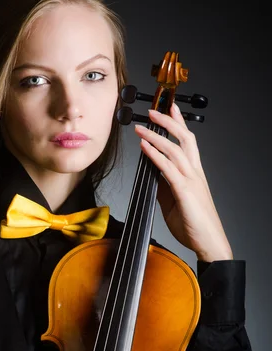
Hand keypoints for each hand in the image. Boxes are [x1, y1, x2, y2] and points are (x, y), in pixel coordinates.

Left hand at [134, 102, 232, 261]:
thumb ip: (164, 185)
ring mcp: (191, 181)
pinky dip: (155, 155)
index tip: (170, 108)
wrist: (209, 243)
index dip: (179, 123)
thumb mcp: (174, 201)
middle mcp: (195, 173)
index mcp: (194, 174)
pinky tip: (145, 147)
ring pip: (175, 150)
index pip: (188, 141)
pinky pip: (168, 169)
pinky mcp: (185, 192)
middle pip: (184, 139)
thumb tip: (151, 173)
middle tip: (153, 110)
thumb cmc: (194, 224)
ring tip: (141, 127)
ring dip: (156, 136)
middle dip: (168, 121)